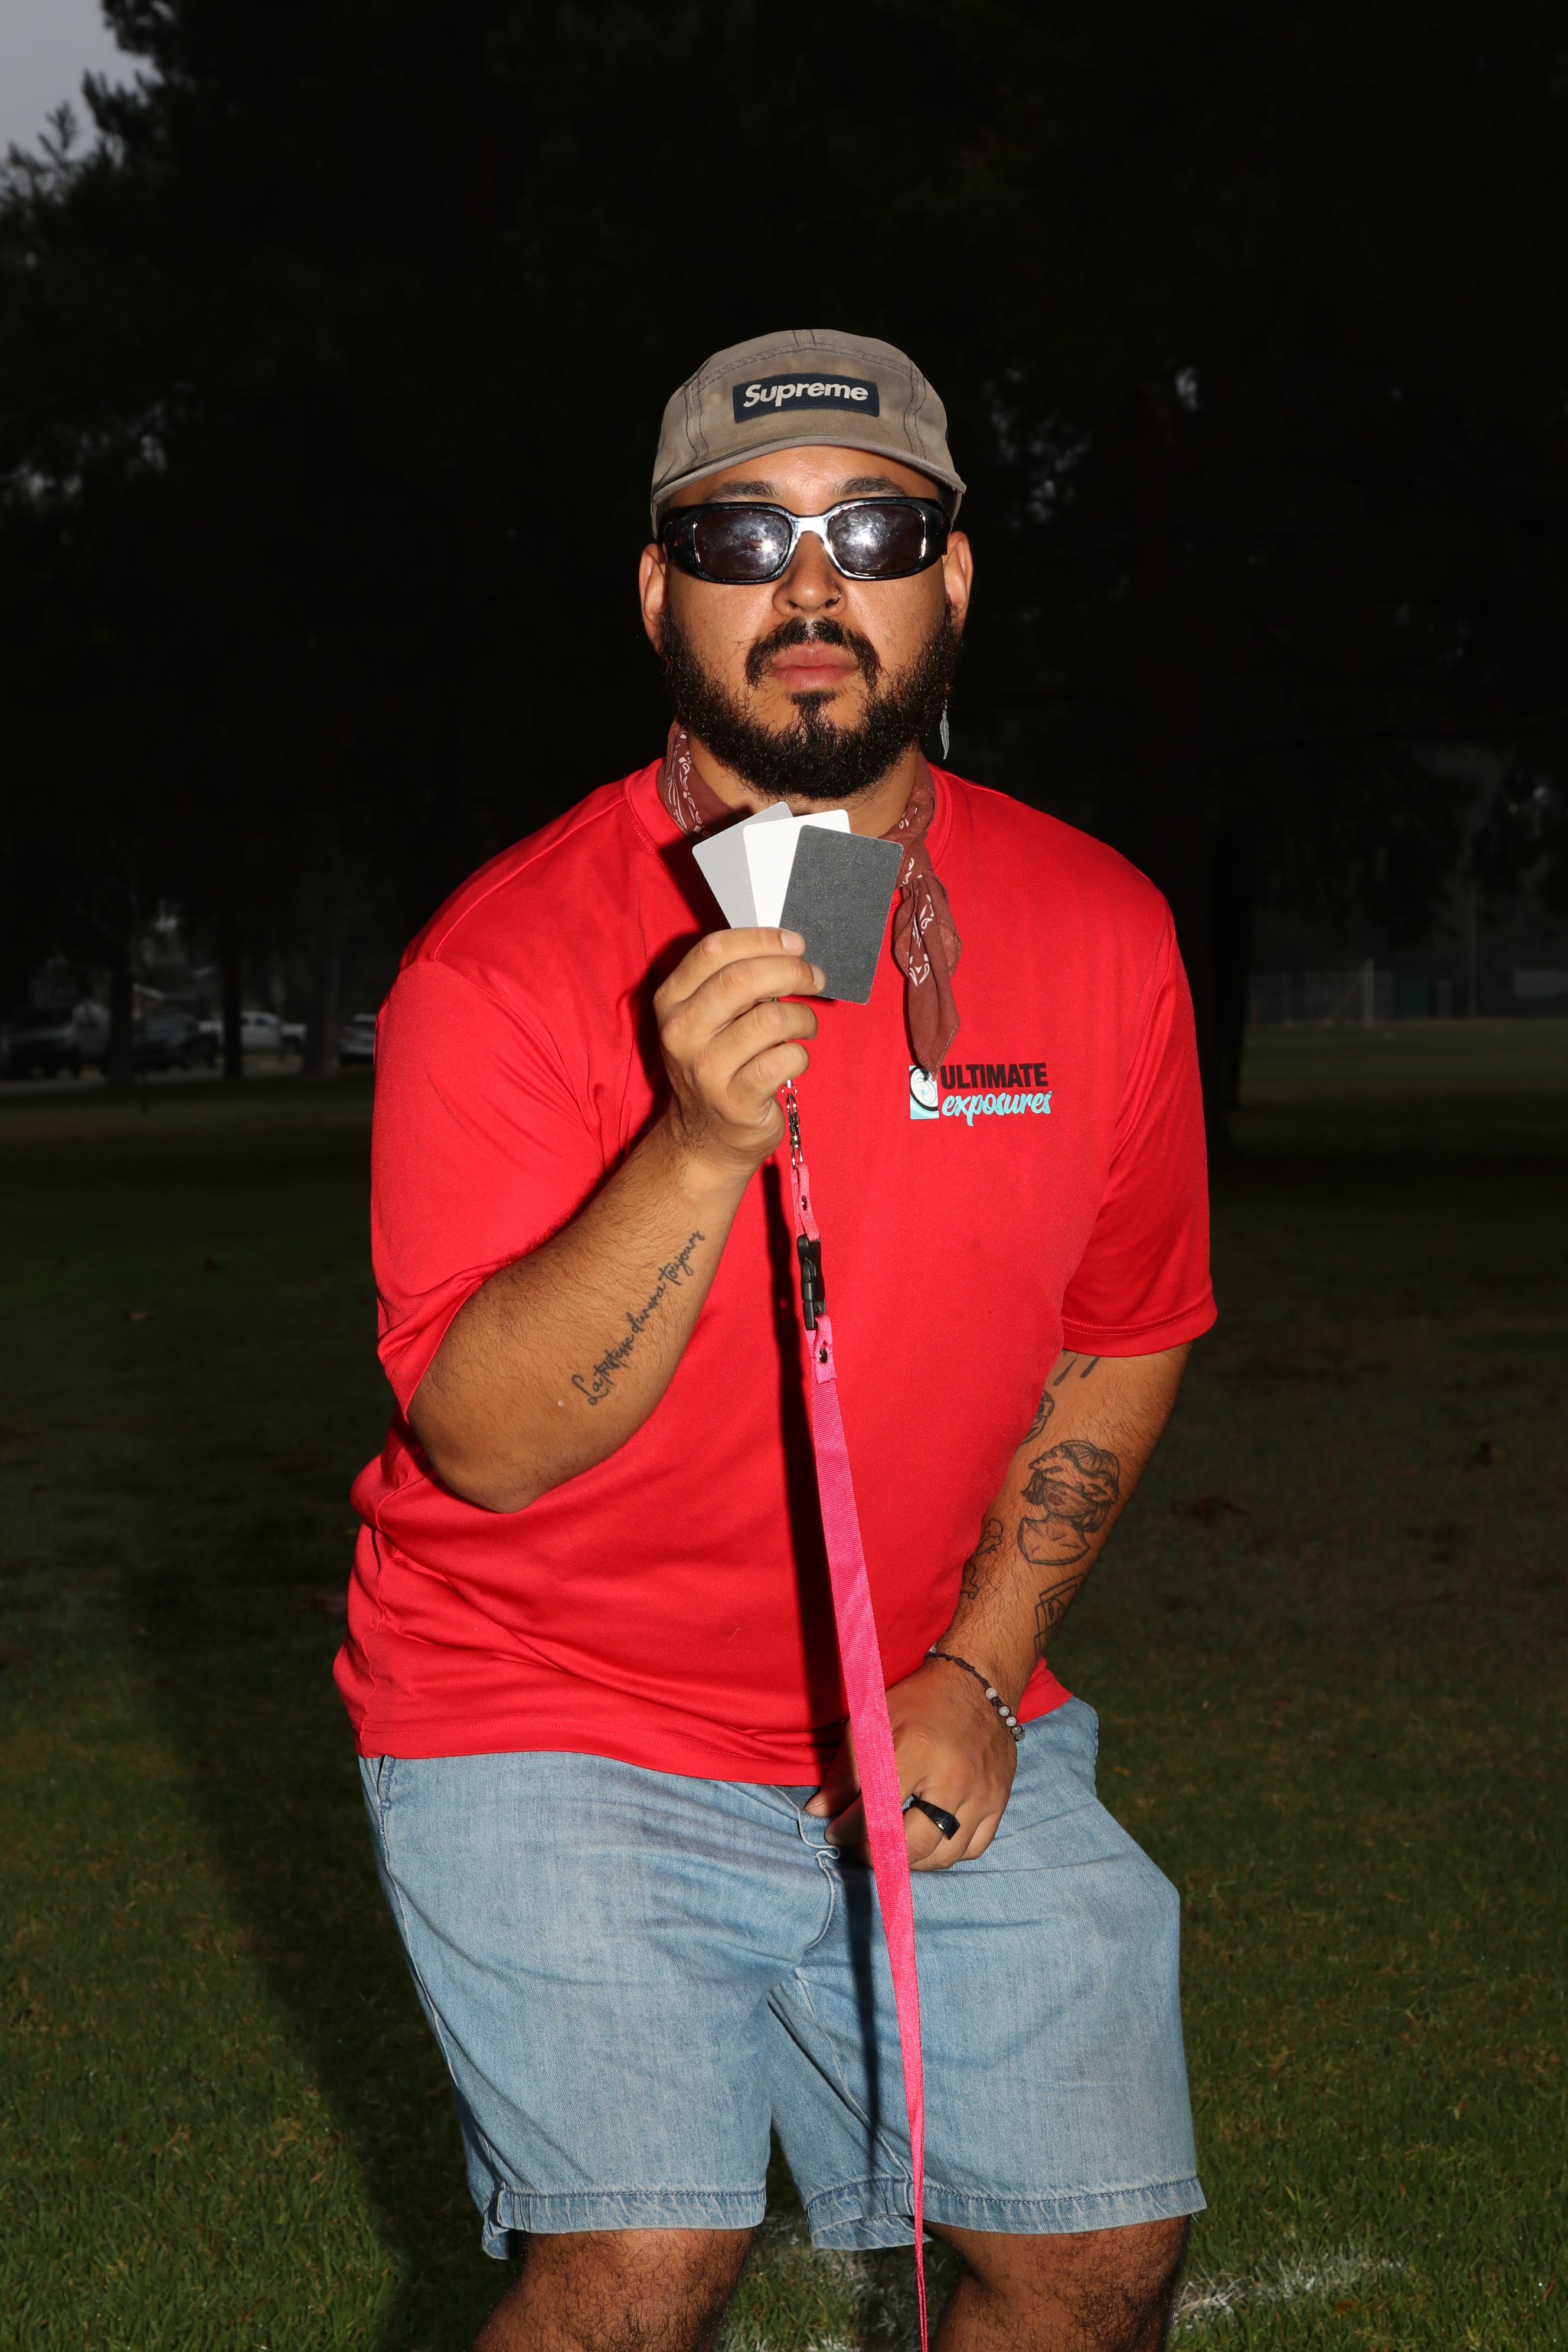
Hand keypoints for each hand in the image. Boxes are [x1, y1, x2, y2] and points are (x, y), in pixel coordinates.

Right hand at [654, 928, 824, 1177]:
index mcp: (671, 1002)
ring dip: (802, 1017)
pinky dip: (800, 1055)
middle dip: (791, 971)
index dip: (763, 939)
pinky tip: (794, 1059)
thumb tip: (788, 951)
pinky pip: (783, 1060)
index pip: (714, 950)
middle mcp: (682, 1033)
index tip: (796, 943)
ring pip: (770, 1019)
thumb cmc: (719, 1065)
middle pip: (742, 979)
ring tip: (805, 1026)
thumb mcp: (708, 1020)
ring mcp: (706, 1070)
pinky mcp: (735, 1101)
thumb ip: (734, 983)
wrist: (705, 1139)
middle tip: (814, 978)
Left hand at [805, 1657, 1019, 1872]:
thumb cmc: (919, 1701)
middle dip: (877, 1854)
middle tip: (860, 1846)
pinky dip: (944, 1854)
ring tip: (890, 1848)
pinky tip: (926, 1842)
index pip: (876, 1812)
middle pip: (912, 1844)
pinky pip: (972, 1849)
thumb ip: (845, 1771)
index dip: (849, 1831)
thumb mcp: (873, 1722)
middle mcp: (954, 1777)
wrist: (977, 1685)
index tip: (836, 1832)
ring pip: (943, 1855)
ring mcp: (982, 1793)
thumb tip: (819, 1812)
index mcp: (917, 1750)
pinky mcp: (999, 1801)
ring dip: (910, 1862)